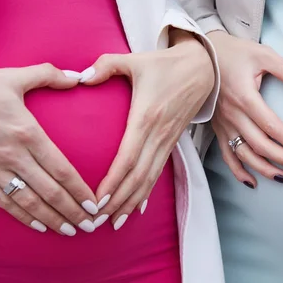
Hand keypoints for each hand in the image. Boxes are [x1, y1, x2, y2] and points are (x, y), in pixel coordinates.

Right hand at [0, 63, 98, 234]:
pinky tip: (40, 227)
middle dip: (73, 212)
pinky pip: (4, 204)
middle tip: (91, 225)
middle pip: (50, 192)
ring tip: (71, 231)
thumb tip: (78, 76)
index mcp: (27, 132)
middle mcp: (13, 156)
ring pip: (30, 203)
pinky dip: (24, 218)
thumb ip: (48, 75)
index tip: (95, 204)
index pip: (62, 169)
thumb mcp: (12, 76)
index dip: (80, 190)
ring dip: (53, 220)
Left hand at [80, 30, 213, 229]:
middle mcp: (158, 135)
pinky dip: (146, 193)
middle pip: (138, 177)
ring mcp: (167, 141)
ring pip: (149, 180)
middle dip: (118, 202)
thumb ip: (107, 65)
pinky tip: (137, 210)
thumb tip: (80, 78)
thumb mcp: (135, 59)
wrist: (203, 69)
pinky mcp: (172, 143)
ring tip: (114, 224)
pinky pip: (158, 173)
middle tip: (97, 221)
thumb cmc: (165, 64)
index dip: (114, 182)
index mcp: (146, 117)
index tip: (97, 200)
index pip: (128, 158)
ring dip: (131, 204)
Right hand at [207, 30, 282, 187]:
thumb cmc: (233, 53)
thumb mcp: (261, 54)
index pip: (273, 127)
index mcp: (246, 98)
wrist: (201, 56)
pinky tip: (252, 182)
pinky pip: (227, 155)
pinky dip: (238, 171)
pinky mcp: (218, 128)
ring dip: (265, 170)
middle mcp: (233, 116)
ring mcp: (224, 125)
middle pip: (261, 146)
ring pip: (245, 155)